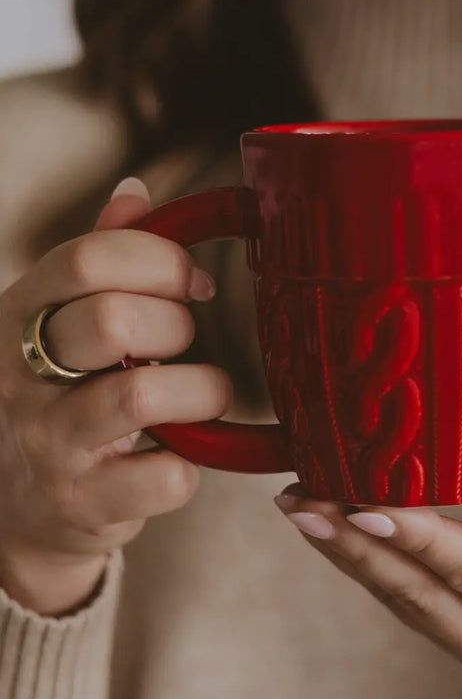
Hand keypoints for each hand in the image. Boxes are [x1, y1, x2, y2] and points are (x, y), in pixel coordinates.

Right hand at [0, 179, 230, 614]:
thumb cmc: (64, 396)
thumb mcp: (63, 322)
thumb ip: (99, 260)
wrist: (25, 505)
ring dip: (201, 390)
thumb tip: (135, 193)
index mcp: (21, 314)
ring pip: (142, 394)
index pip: (88, 259)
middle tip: (187, 344)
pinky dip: (194, 463)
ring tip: (203, 395)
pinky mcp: (84, 503)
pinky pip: (166, 475)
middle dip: (178, 326)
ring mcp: (50, 442)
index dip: (162, 261)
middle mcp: (22, 375)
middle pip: (113, 319)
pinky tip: (184, 454)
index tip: (196, 284)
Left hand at [275, 482, 461, 684]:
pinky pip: (406, 598)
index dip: (416, 537)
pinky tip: (335, 528)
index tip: (361, 503)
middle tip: (299, 501)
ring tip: (299, 508)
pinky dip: (367, 561)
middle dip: (354, 543)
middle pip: (419, 589)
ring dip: (347, 552)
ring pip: (401, 598)